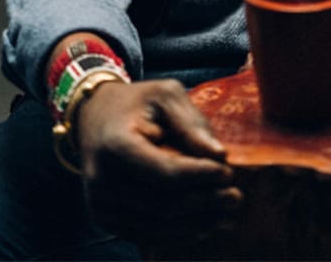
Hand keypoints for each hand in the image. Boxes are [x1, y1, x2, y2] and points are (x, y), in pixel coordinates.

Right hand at [77, 78, 241, 245]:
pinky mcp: (105, 217)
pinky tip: (205, 225)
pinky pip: (146, 234)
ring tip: (227, 214)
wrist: (95, 117)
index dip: (199, 176)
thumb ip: (191, 123)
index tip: (227, 172)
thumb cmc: (136, 103)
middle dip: (204, 203)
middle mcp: (102, 179)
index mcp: (116, 144)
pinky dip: (178, 233)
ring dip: (196, 224)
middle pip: (163, 205)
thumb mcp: (165, 95)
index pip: (164, 173)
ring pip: (157, 226)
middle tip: (235, 196)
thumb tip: (220, 156)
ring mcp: (100, 203)